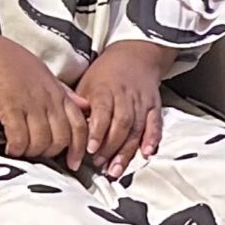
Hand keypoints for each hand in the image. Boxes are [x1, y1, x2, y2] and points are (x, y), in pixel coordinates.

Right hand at [0, 26, 92, 164]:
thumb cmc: (12, 62)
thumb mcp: (45, 74)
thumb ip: (65, 93)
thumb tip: (84, 106)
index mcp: (59, 93)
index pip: (79, 125)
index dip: (78, 148)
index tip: (73, 162)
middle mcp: (48, 100)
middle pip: (62, 138)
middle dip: (51, 153)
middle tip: (39, 155)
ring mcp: (30, 103)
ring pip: (42, 141)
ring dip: (32, 152)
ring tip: (22, 150)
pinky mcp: (10, 107)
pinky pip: (19, 137)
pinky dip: (16, 148)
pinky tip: (10, 148)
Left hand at [75, 40, 173, 176]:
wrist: (134, 56)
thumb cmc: (105, 74)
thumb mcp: (86, 84)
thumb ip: (80, 107)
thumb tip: (69, 130)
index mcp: (105, 89)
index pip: (102, 112)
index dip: (97, 132)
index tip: (90, 149)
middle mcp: (125, 96)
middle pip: (121, 124)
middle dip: (110, 147)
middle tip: (99, 164)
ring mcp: (142, 102)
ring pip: (136, 129)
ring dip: (126, 151)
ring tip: (115, 169)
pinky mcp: (154, 107)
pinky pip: (155, 124)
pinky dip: (152, 139)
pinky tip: (146, 153)